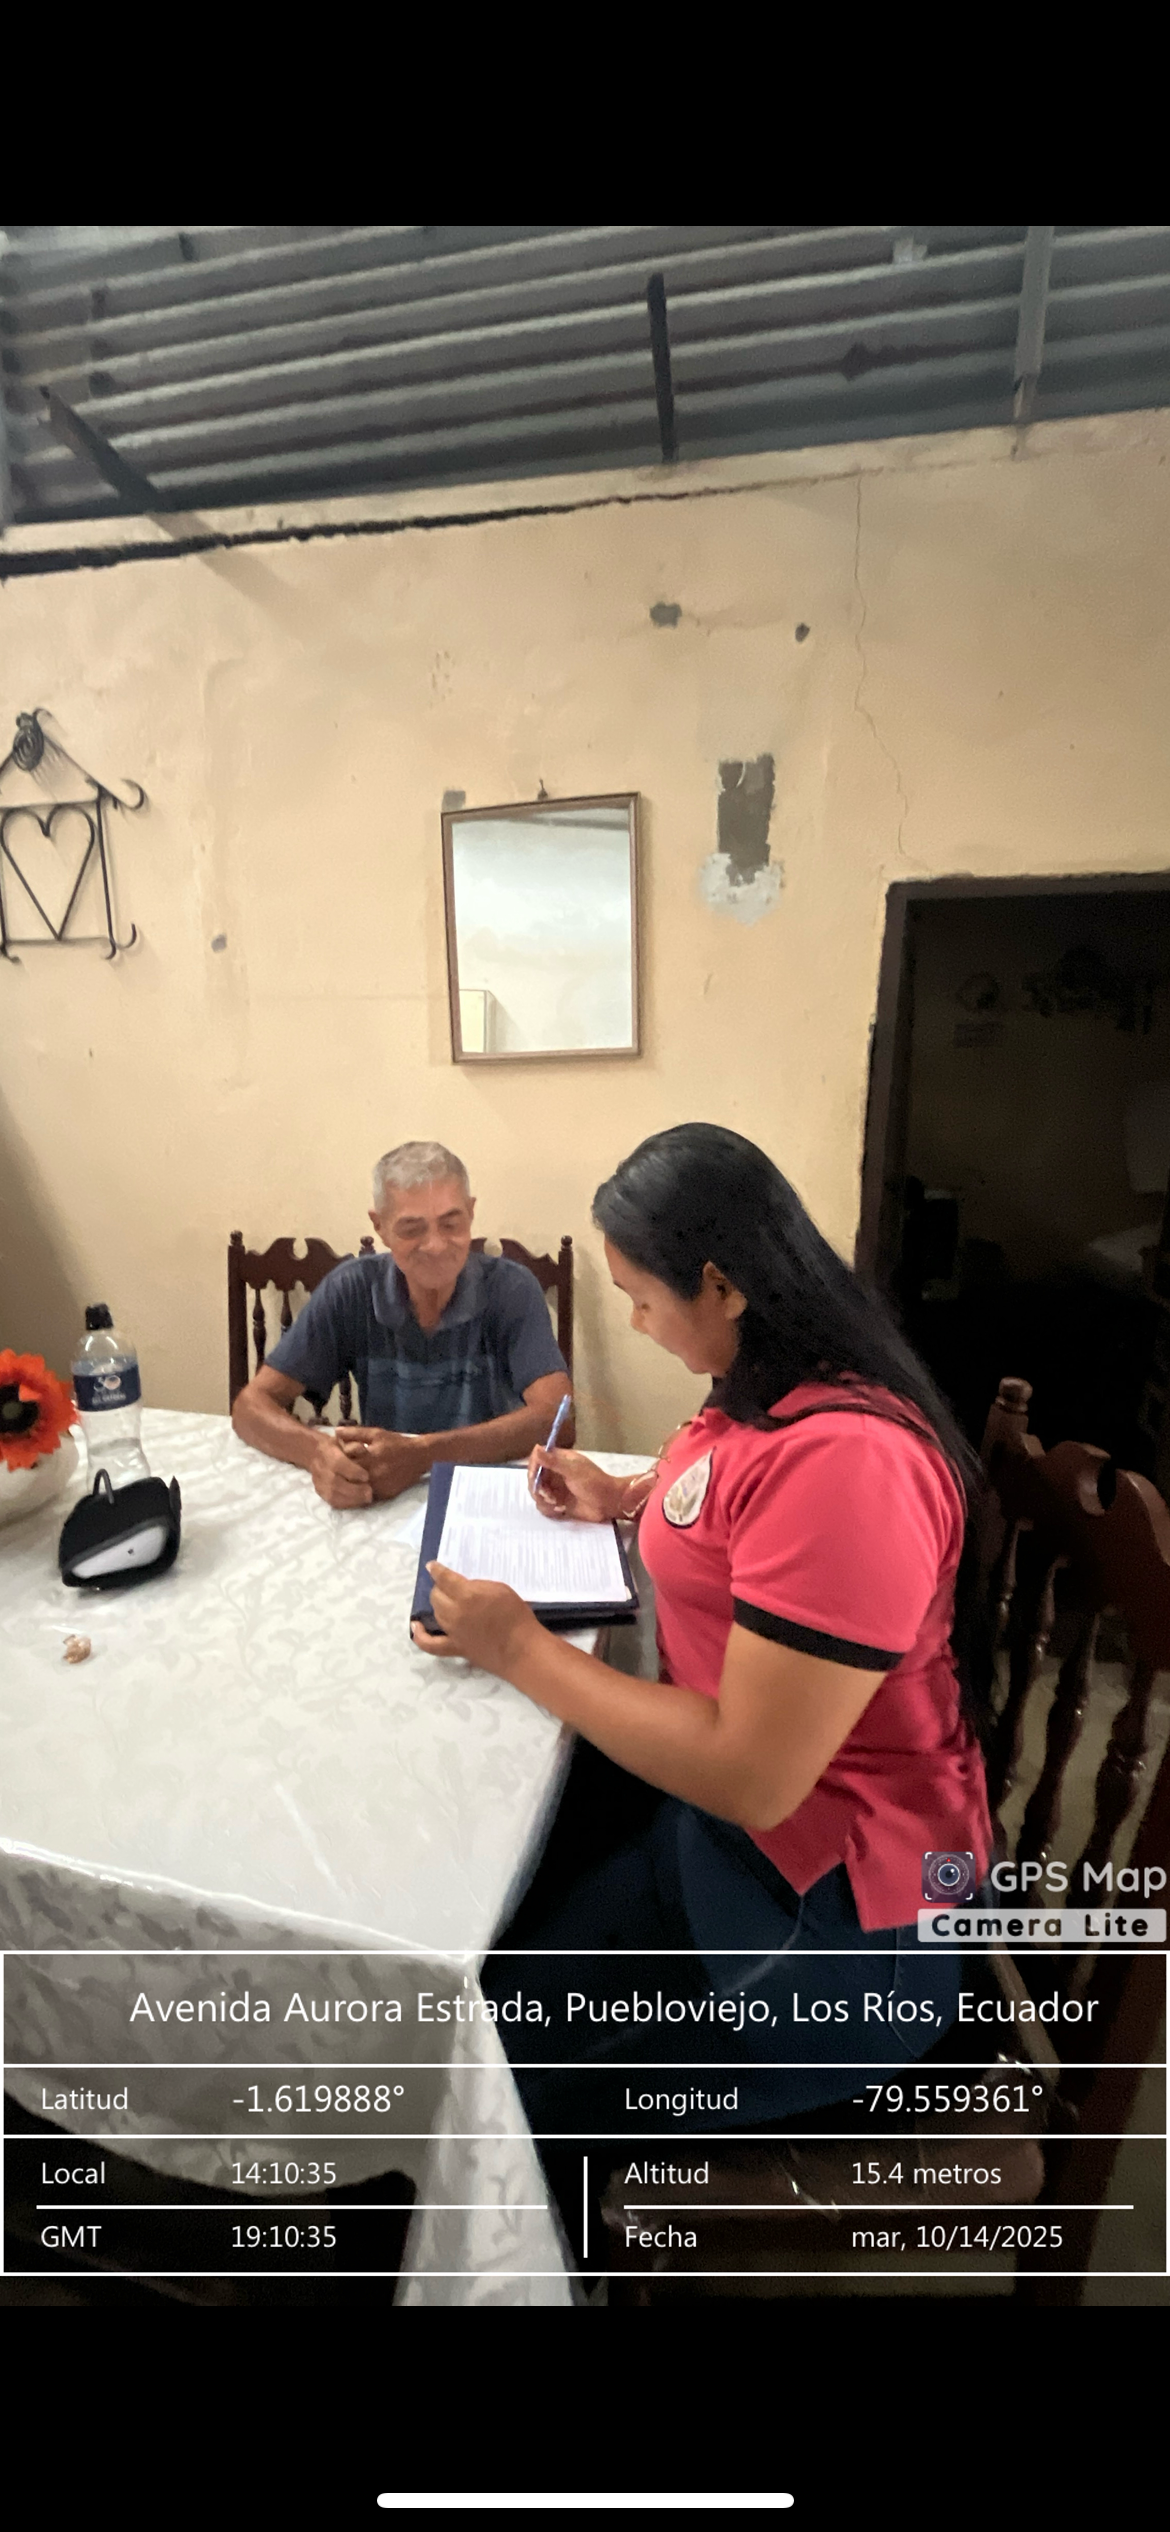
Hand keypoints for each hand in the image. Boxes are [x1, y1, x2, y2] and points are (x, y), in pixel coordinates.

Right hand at [309, 1432, 375, 1508]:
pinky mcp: (320, 1492)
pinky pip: (332, 1501)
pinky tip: (359, 1502)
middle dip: (354, 1489)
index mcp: (326, 1452)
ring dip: (352, 1499)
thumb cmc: (339, 1445)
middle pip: (334, 1482)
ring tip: (367, 1498)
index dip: (352, 1471)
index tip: (366, 1476)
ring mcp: (318, 1482)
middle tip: (370, 1492)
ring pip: (332, 1494)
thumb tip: (363, 1449)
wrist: (318, 1453)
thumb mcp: (347, 1439)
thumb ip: (355, 1444)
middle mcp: (320, 1468)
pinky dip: (347, 1504)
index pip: (337, 1463)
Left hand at [334, 1428, 426, 1501]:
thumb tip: (336, 1431)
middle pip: (350, 1479)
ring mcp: (380, 1486)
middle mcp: (374, 1473)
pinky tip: (357, 1490)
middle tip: (335, 1475)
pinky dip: (361, 1495)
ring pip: (357, 1491)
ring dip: (350, 1488)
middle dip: (342, 1477)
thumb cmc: (396, 1443)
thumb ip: (355, 1433)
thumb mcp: (376, 1434)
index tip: (333, 1461)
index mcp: (370, 1457)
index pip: (346, 1464)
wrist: (419, 1456)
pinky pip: (368, 1497)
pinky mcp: (386, 1495)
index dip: (337, 1464)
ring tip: (344, 1484)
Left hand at [411, 1563, 540, 1673]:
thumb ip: (478, 1586)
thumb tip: (466, 1587)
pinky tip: (416, 1626)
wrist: (521, 1648)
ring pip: (435, 1613)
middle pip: (436, 1596)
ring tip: (444, 1600)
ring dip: (438, 1604)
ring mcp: (452, 1631)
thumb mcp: (500, 1589)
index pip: (444, 1578)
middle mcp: (455, 1612)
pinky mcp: (455, 1647)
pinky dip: (420, 1635)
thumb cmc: (516, 1615)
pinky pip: (431, 1644)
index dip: (436, 1570)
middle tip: (449, 1586)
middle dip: (440, 1588)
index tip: (432, 1566)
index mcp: (467, 1594)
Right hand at [525, 1445, 624, 1522]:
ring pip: (538, 1494)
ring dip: (544, 1500)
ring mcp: (556, 1489)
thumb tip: (536, 1447)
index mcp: (559, 1460)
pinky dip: (550, 1510)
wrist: (609, 1503)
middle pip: (534, 1479)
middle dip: (538, 1488)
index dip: (533, 1468)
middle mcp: (555, 1474)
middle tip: (549, 1495)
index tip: (535, 1478)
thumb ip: (553, 1461)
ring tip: (558, 1503)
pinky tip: (561, 1510)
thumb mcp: (573, 1471)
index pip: (537, 1460)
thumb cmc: (594, 1483)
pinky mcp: (559, 1504)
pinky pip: (544, 1507)